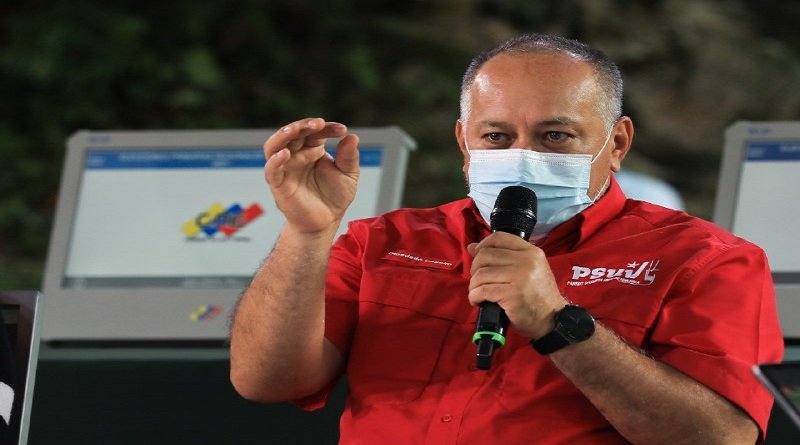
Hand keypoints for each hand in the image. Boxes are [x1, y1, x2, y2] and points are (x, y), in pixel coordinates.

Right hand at [264, 118, 359, 233]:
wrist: (326, 222)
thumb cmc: (334, 198)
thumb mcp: (348, 175)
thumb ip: (349, 157)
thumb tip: (352, 137)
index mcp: (313, 149)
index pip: (315, 131)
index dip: (327, 128)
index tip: (342, 130)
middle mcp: (297, 155)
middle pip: (293, 133)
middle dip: (303, 125)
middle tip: (317, 124)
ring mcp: (286, 169)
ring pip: (275, 145)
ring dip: (283, 135)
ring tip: (295, 129)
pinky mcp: (279, 184)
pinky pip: (272, 170)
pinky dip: (275, 161)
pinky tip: (285, 154)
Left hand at [467, 232, 566, 338]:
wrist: (553, 319)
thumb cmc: (538, 296)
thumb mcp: (529, 270)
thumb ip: (504, 257)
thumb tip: (472, 247)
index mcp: (531, 252)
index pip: (499, 238)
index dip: (483, 244)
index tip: (477, 255)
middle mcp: (527, 261)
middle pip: (486, 255)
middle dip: (475, 268)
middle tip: (478, 280)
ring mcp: (519, 277)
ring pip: (481, 274)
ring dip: (474, 285)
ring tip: (478, 292)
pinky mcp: (511, 294)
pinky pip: (483, 291)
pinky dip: (475, 296)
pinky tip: (478, 301)